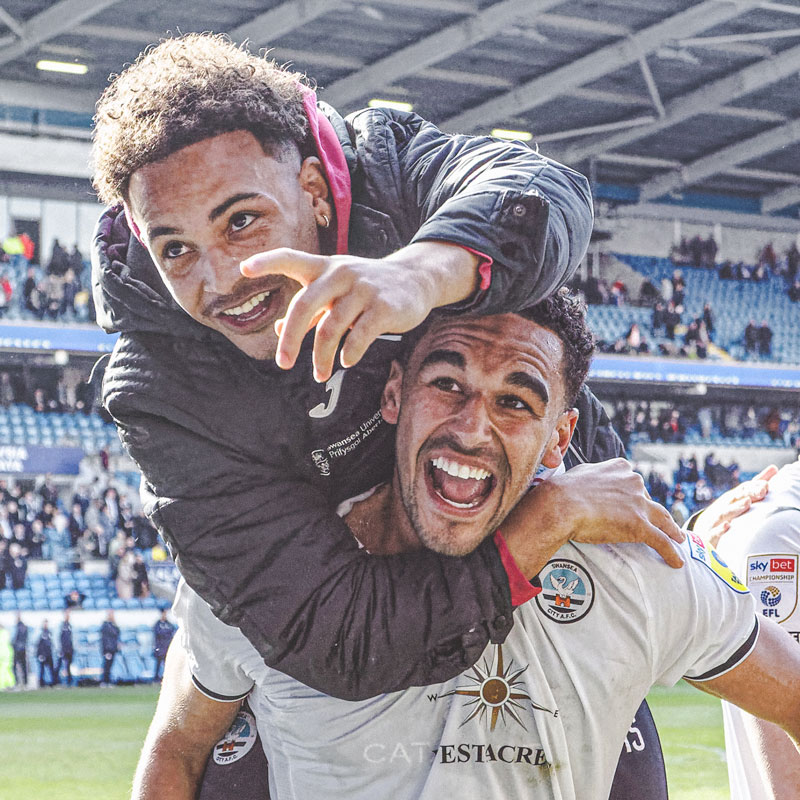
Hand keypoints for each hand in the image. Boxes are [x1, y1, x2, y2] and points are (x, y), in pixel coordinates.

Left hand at [241, 242, 478, 381]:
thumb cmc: (367, 287)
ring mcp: (362, 289)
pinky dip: (348, 354)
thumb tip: (276, 328)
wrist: (416, 279)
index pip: (290, 259)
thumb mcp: (336, 291)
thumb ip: (309, 308)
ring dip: (321, 357)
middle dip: (290, 338)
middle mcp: (339, 274)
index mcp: (323, 267)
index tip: (243, 268)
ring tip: (320, 374)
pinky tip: (345, 362)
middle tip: (282, 364)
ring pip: (330, 329)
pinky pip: (358, 337)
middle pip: (304, 305)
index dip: (267, 262)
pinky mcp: (383, 307)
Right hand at [502, 458, 685, 577]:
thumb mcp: (580, 473)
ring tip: (678, 538)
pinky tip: (677, 561)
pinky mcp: (639, 525)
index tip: (635, 504)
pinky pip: (661, 541)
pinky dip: (671, 552)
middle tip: (654, 523)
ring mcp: (638, 504)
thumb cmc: (563, 489)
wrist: (561, 504)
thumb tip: (587, 479)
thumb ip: (592, 475)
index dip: (636, 496)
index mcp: (620, 468)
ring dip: (672, 529)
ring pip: (663, 519)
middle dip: (653, 512)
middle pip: (650, 501)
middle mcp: (633, 482)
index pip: (634, 484)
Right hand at [692, 464, 777, 547]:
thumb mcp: (739, 497)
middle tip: (762, 491)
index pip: (743, 490)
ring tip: (747, 503)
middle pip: (735, 498)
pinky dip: (720, 529)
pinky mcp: (710, 534)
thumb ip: (756, 484)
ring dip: (735, 508)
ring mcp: (716, 519)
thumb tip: (774, 467)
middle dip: (748, 494)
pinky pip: (714, 532)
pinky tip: (728, 526)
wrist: (703, 530)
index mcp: (732, 498)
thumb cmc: (727, 511)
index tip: (766, 485)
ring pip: (725, 513)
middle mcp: (724, 506)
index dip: (754, 487)